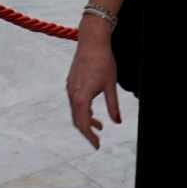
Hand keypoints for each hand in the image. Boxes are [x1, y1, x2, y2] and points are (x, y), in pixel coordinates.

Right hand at [65, 23, 120, 149]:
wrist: (92, 41)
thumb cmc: (103, 62)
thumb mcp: (111, 85)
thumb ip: (113, 106)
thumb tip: (117, 122)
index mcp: (81, 97)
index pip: (83, 124)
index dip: (90, 137)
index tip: (97, 146)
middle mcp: (72, 94)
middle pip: (77, 120)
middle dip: (87, 131)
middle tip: (98, 140)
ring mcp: (70, 88)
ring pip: (75, 111)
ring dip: (86, 120)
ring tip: (100, 126)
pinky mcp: (71, 82)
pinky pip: (74, 102)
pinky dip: (82, 110)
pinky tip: (92, 111)